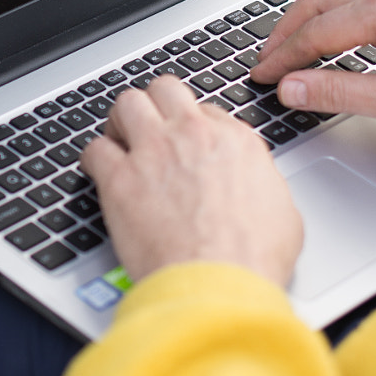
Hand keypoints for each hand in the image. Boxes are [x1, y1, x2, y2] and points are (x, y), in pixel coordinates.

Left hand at [80, 76, 302, 285]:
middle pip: (165, 89)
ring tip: (120, 140)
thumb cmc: (251, 259)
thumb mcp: (281, 210)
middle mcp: (192, 135)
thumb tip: (252, 183)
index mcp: (234, 141)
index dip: (189, 126)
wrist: (219, 286)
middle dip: (154, 105)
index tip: (183, 143)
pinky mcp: (120, 179)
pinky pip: (94, 149)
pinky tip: (100, 172)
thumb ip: (260, 182)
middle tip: (147, 128)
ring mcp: (154, 152)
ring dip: (120, 120)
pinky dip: (94, 159)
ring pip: (127, 103)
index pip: (204, 110)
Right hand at [252, 0, 375, 129]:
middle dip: (284, 29)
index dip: (280, 59)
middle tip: (268, 58)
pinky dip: (335, 2)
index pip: (311, 34)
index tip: (262, 75)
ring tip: (292, 40)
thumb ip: (337, 93)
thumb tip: (290, 89)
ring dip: (307, 11)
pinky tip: (334, 23)